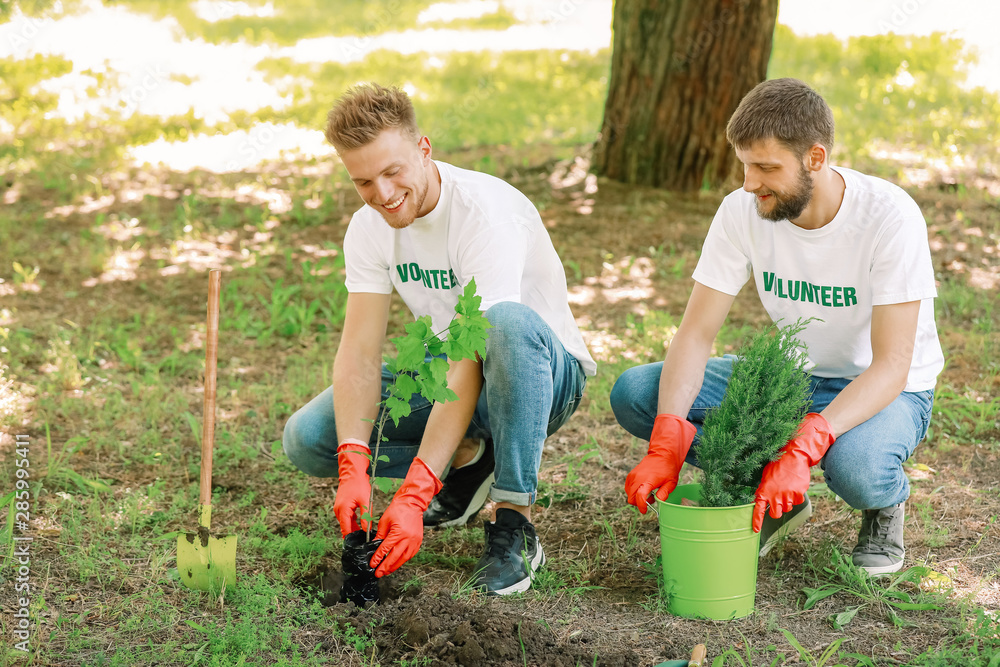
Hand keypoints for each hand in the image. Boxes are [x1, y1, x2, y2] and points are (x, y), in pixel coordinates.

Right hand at [333, 440, 371, 537]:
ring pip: (346, 523)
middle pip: (345, 528)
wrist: (352, 472)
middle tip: (363, 544)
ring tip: (363, 537)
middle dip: (353, 536)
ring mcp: (339, 508)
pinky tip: (361, 525)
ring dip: (353, 529)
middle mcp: (338, 511)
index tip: (357, 548)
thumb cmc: (359, 484)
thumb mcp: (365, 501)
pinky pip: (346, 518)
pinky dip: (352, 522)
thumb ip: (365, 516)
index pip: (346, 530)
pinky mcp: (342, 506)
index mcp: (343, 511)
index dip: (351, 540)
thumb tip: (367, 530)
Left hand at [371, 457, 441, 577]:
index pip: (385, 549)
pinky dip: (403, 560)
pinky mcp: (418, 541)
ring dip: (395, 566)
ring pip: (404, 558)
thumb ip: (379, 535)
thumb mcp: (385, 521)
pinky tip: (397, 563)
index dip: (378, 558)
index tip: (372, 564)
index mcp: (399, 533)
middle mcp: (408, 539)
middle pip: (395, 557)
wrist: (412, 503)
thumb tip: (374, 546)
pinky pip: (410, 555)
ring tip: (387, 571)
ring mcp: (415, 541)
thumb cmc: (398, 509)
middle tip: (379, 574)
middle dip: (386, 567)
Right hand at [625, 414, 696, 513]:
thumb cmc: (668, 469)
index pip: (640, 496)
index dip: (641, 506)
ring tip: (648, 492)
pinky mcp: (631, 475)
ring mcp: (633, 476)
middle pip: (631, 498)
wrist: (662, 454)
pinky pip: (628, 487)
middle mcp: (638, 478)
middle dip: (639, 503)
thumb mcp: (670, 483)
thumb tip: (658, 502)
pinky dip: (633, 491)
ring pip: (628, 493)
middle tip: (650, 499)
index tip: (645, 510)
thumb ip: (664, 494)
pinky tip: (643, 488)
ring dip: (636, 497)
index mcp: (648, 480)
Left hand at [753, 413, 835, 531]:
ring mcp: (787, 496)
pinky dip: (796, 497)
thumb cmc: (778, 465)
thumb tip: (758, 499)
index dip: (757, 521)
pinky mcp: (798, 495)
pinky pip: (797, 502)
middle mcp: (775, 496)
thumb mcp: (766, 477)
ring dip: (787, 502)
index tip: (755, 530)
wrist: (794, 457)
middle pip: (776, 514)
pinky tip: (794, 487)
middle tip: (778, 501)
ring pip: (787, 508)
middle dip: (777, 510)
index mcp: (764, 491)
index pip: (758, 510)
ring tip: (786, 488)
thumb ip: (763, 490)